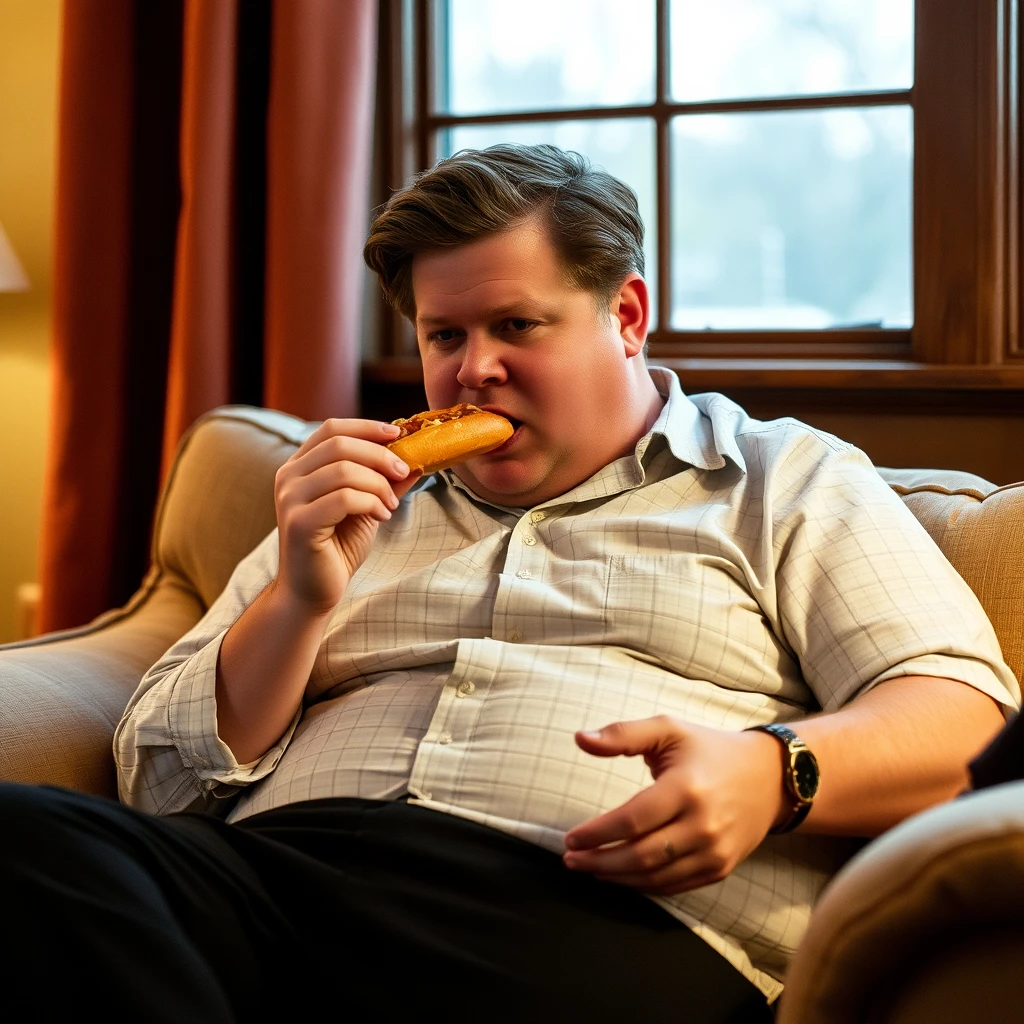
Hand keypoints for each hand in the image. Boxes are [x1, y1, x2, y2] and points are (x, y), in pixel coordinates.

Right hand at [273, 418, 419, 612]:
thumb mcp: (366, 506)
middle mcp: (288, 477)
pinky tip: (381, 516)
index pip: (332, 428)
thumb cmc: (337, 547)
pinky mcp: (299, 522)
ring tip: (390, 505)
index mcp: (300, 466)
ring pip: (343, 470)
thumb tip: (415, 458)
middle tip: (404, 472)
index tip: (398, 434)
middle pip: (340, 444)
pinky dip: (370, 503)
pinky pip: (343, 498)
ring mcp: (290, 499)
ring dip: (378, 485)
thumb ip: (383, 481)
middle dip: (380, 455)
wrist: (313, 591)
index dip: (367, 427)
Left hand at [562, 716, 786, 894]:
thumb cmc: (709, 750)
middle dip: (600, 861)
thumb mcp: (668, 730)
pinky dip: (644, 885)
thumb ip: (623, 734)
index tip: (570, 838)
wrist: (769, 778)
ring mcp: (714, 852)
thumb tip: (579, 739)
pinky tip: (621, 876)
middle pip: (641, 855)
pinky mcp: (721, 868)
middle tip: (571, 860)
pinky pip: (675, 886)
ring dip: (617, 877)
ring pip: (655, 877)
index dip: (597, 833)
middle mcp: (702, 825)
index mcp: (686, 788)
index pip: (632, 820)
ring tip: (590, 868)